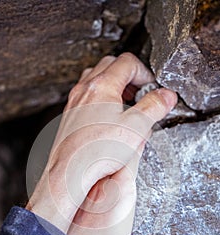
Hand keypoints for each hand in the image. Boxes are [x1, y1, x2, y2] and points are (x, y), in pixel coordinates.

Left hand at [26, 53, 176, 233]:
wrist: (69, 172)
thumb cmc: (97, 153)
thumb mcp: (136, 128)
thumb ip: (154, 107)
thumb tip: (166, 95)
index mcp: (102, 86)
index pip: (127, 63)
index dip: (145, 72)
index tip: (151, 87)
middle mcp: (85, 90)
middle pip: (110, 65)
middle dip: (129, 74)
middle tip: (140, 91)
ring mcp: (74, 102)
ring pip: (95, 78)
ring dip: (113, 83)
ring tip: (125, 101)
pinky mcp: (69, 115)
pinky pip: (86, 94)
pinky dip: (100, 96)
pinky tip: (107, 115)